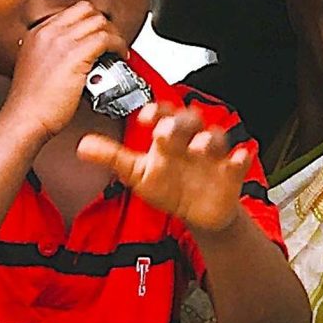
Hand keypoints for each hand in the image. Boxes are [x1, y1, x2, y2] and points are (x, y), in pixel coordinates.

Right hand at [1, 1, 121, 144]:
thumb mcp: (35, 67)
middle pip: (86, 10)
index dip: (90, 21)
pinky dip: (118, 45)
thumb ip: (50, 54)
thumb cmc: (30, 102)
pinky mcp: (74, 56)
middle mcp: (48, 32)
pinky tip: (120, 55)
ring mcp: (61, 42)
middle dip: (104, 23)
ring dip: (114, 34)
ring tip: (117, 48)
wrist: (24, 119)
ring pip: (99, 22)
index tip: (98, 34)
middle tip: (111, 39)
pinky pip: (106, 39)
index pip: (72, 11)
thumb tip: (72, 52)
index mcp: (38, 33)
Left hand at [78, 103, 255, 236]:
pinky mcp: (231, 170)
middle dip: (180, 122)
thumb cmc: (168, 185)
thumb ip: (112, 157)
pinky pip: (239, 160)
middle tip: (168, 130)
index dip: (156, 111)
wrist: (197, 211)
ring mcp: (212, 154)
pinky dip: (240, 158)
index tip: (145, 116)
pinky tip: (237, 159)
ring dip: (208, 139)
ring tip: (198, 147)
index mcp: (168, 136)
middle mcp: (191, 139)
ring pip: (215, 136)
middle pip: (190, 120)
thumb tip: (82, 146)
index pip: (163, 114)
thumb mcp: (137, 172)